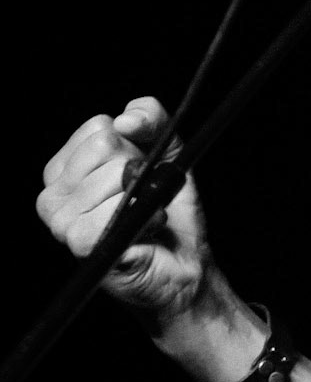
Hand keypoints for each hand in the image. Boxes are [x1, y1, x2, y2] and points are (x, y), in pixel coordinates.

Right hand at [37, 97, 210, 321]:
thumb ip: (149, 118)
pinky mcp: (81, 244)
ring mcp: (62, 222)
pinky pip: (119, 209)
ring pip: (114, 175)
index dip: (132, 144)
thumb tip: (126, 120)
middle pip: (104, 145)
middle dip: (138, 168)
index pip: (98, 127)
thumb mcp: (165, 150)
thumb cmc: (167, 208)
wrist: (184, 263)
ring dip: (145, 195)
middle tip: (142, 196)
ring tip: (143, 215)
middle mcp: (53, 195)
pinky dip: (147, 217)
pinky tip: (147, 231)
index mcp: (63, 170)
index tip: (139, 169)